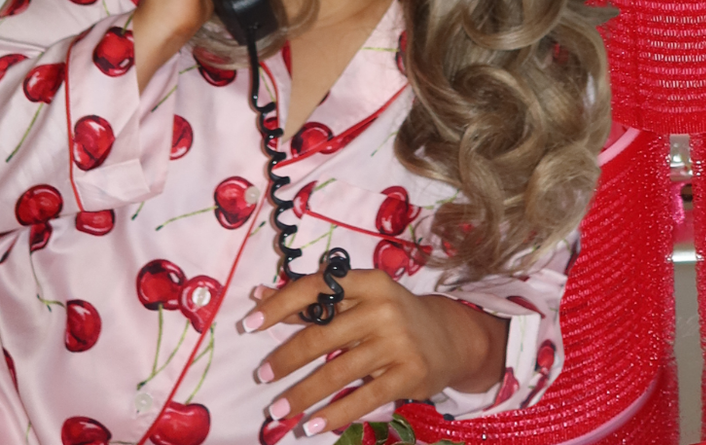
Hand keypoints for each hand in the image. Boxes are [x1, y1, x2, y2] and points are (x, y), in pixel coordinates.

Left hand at [247, 268, 508, 433]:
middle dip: (286, 358)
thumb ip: (315, 302)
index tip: (250, 324)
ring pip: (338, 371)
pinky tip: (311, 426)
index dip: (281, 305)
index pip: (319, 287)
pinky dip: (334, 415)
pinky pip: (363, 399)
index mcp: (371, 283)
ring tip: (277, 411)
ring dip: (302, 394)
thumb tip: (259, 298)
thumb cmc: (394, 317)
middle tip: (261, 376)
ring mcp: (398, 341)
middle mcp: (384, 308)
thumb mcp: (362, 301)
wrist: (451, 338)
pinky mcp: (408, 373)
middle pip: (323, 334)